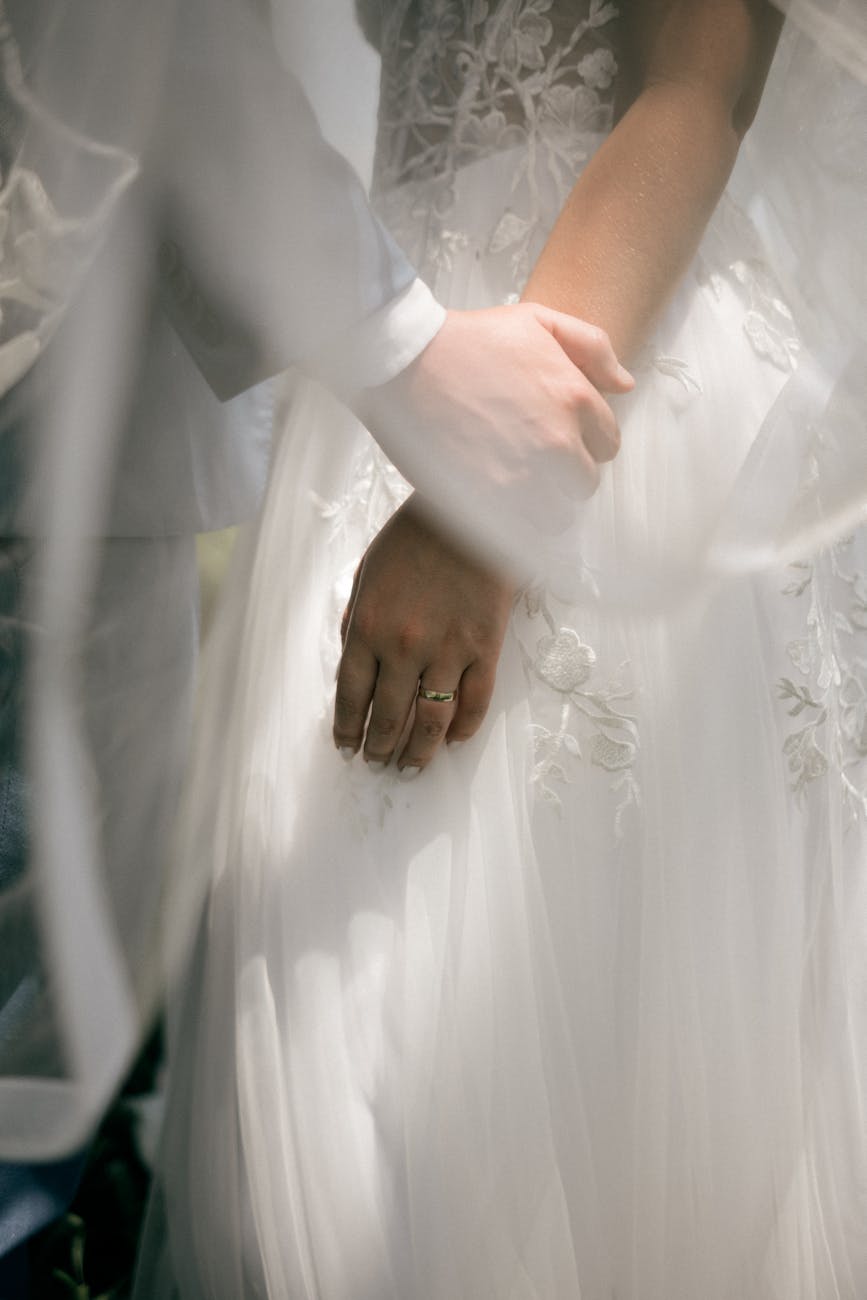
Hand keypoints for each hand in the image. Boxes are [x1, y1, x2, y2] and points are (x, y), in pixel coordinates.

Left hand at [334, 496, 513, 771]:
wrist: (470, 509)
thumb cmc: (414, 537)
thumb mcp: (367, 574)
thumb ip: (357, 622)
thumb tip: (354, 668)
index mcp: (366, 628)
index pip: (351, 697)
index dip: (348, 729)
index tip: (347, 748)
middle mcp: (403, 648)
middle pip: (389, 717)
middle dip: (380, 748)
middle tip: (378, 764)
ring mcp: (447, 652)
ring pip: (431, 721)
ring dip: (418, 752)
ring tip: (411, 768)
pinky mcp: (485, 649)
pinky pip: (475, 703)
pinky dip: (463, 729)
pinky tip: (452, 741)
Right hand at [354, 302, 632, 570]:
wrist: (404, 360)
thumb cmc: (466, 338)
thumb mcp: (536, 321)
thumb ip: (592, 346)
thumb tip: (625, 386)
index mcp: (574, 397)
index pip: (608, 444)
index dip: (583, 441)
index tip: (555, 436)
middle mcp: (557, 442)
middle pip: (585, 484)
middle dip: (564, 475)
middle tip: (530, 461)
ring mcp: (524, 477)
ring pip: (559, 517)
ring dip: (541, 506)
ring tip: (512, 486)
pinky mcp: (487, 502)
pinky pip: (521, 533)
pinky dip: (512, 524)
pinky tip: (493, 501)